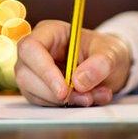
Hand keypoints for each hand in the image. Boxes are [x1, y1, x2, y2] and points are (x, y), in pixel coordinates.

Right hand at [15, 20, 130, 106]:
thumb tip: (79, 81)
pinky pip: (41, 103)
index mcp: (49, 32)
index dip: (43, 70)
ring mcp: (34, 70)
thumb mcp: (113, 52)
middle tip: (83, 98)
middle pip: (25, 73)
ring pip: (31, 91)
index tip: (64, 90)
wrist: (109, 67)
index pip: (31, 47)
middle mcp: (36, 50)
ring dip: (61, 101)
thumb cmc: (105, 52)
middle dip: (53, 91)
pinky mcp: (38, 89)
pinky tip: (85, 99)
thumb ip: (101, 63)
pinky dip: (64, 106)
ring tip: (91, 97)